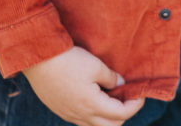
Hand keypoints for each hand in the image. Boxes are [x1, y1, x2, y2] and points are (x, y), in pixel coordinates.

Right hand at [23, 45, 144, 125]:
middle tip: (129, 97)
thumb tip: (121, 86)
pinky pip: (83, 120)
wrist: (39, 60)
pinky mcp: (62, 110)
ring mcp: (70, 115)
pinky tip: (95, 97)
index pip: (121, 114)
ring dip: (108, 116)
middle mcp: (81, 116)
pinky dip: (95, 114)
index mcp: (92, 106)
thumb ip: (112, 78)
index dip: (135, 105)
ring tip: (113, 97)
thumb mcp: (96, 65)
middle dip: (124, 114)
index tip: (141, 94)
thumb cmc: (69, 61)